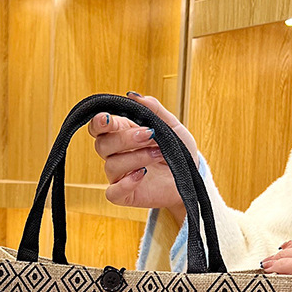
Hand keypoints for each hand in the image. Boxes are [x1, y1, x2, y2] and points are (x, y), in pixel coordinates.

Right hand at [87, 92, 197, 222]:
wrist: (192, 176)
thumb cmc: (179, 151)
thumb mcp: (172, 126)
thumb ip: (154, 110)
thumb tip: (135, 96)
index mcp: (123, 134)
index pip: (99, 127)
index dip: (99, 122)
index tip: (108, 119)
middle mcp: (117, 155)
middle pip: (102, 144)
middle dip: (125, 138)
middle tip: (149, 134)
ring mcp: (120, 176)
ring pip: (111, 165)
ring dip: (136, 157)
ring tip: (158, 153)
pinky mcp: (126, 195)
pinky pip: (113, 192)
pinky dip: (125, 183)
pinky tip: (142, 174)